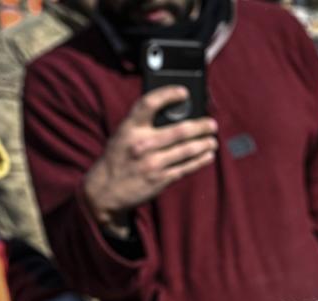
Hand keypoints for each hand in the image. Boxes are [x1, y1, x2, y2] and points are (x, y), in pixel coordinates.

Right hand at [82, 85, 217, 235]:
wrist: (105, 191)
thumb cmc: (119, 158)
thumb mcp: (123, 136)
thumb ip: (144, 126)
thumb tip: (178, 116)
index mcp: (130, 128)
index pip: (149, 104)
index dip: (168, 94)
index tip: (183, 92)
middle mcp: (141, 144)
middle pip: (179, 130)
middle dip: (200, 126)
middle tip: (212, 124)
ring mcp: (152, 163)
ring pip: (187, 150)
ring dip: (204, 144)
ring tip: (212, 141)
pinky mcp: (160, 179)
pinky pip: (186, 167)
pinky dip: (200, 160)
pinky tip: (208, 156)